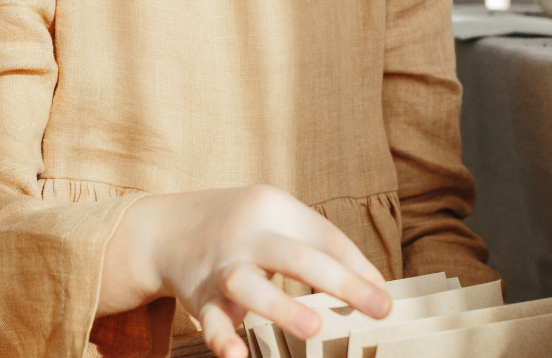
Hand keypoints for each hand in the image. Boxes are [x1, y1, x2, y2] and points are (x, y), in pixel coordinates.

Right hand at [98, 185, 390, 357]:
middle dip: (339, 282)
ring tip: (314, 325)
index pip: (323, 236)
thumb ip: (323, 246)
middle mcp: (247, 234)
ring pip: (250, 286)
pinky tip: (237, 357)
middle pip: (295, 255)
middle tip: (378, 308)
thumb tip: (377, 287)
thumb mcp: (277, 218)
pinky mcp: (199, 297)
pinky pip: (210, 321)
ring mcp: (221, 266)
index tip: (386, 301)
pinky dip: (222, 339)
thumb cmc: (241, 226)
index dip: (357, 267)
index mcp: (272, 208)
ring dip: (282, 306)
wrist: (166, 228)